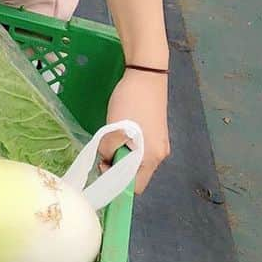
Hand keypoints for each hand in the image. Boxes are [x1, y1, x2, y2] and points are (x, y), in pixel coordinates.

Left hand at [102, 68, 169, 193]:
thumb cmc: (130, 102)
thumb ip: (108, 149)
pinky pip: (140, 147)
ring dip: (121, 154)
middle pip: (136, 173)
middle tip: (102, 151)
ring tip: (109, 139)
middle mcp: (160, 154)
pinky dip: (127, 145)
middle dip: (117, 167)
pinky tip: (118, 132)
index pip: (136, 186)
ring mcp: (160, 142)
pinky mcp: (156, 131)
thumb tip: (106, 158)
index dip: (116, 183)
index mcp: (151, 157)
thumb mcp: (113, 128)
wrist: (146, 75)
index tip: (101, 167)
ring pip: (137, 159)